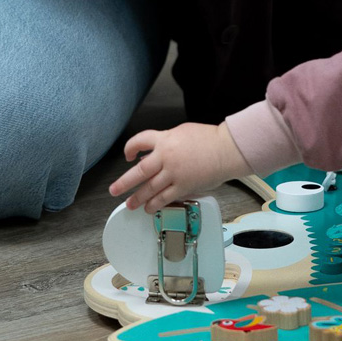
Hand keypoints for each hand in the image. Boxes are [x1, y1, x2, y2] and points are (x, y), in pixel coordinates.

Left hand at [109, 121, 250, 212]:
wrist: (227, 149)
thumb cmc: (209, 139)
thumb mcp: (183, 132)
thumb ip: (167, 142)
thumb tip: (154, 153)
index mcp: (166, 139)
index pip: (140, 141)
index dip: (130, 148)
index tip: (128, 155)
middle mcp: (166, 156)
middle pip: (139, 171)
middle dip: (124, 182)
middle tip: (114, 190)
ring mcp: (174, 173)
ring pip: (149, 188)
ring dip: (138, 198)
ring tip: (130, 204)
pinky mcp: (183, 186)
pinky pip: (164, 198)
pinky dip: (155, 204)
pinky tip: (149, 208)